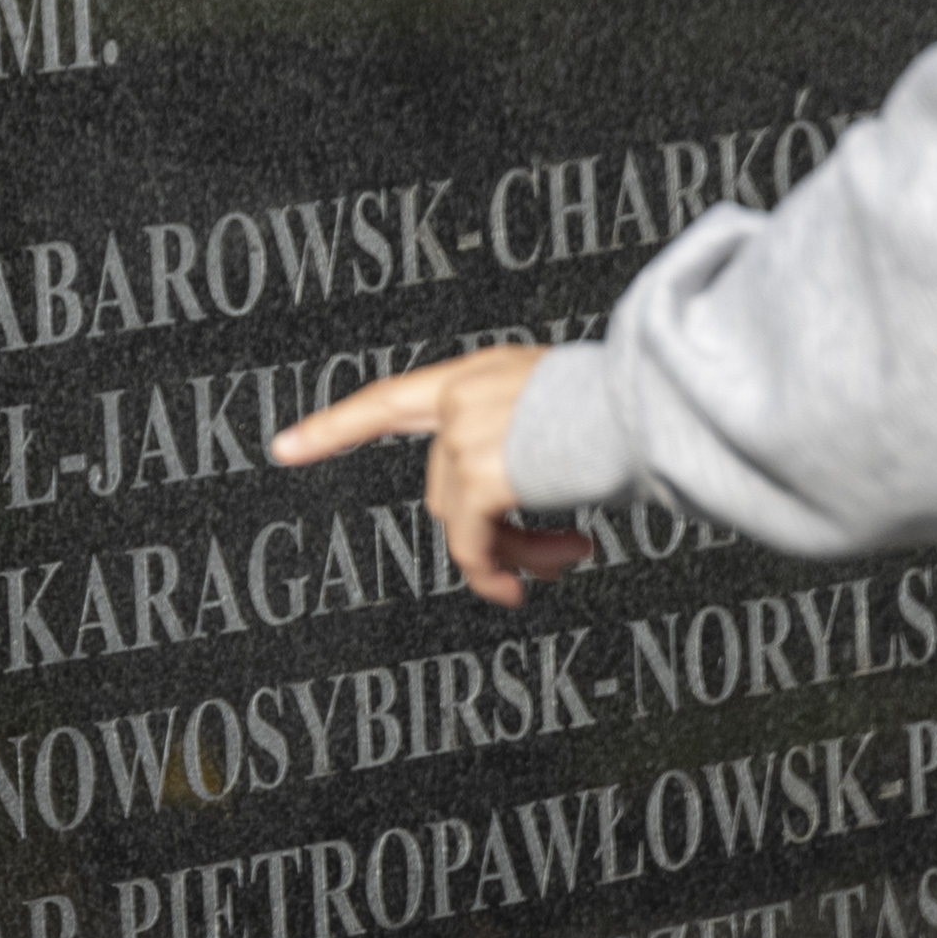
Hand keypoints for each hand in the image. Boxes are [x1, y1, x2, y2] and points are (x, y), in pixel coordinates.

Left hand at [271, 345, 597, 606]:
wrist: (654, 402)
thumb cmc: (627, 407)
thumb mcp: (560, 410)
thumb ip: (522, 439)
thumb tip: (516, 511)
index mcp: (481, 373)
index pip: (388, 400)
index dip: (333, 427)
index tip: (282, 447)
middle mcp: (464, 395)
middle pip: (444, 485)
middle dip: (496, 531)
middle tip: (557, 557)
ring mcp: (466, 433)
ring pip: (463, 520)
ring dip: (516, 551)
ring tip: (567, 558)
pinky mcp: (480, 473)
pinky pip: (477, 542)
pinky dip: (509, 564)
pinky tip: (562, 558)